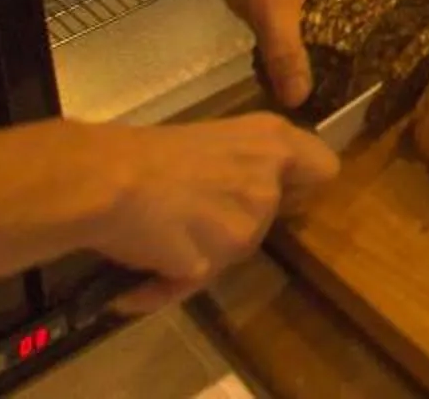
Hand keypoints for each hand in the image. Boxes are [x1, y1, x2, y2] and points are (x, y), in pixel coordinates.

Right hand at [82, 113, 339, 313]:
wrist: (105, 180)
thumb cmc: (146, 152)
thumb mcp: (212, 140)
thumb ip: (244, 163)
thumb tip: (248, 192)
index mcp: (272, 142)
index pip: (324, 169)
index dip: (301, 185)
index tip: (280, 190)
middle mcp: (269, 184)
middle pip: (268, 220)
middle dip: (233, 223)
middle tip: (188, 212)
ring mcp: (246, 226)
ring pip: (230, 253)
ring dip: (198, 254)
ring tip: (154, 239)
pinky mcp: (216, 262)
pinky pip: (191, 283)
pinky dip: (163, 287)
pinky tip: (133, 283)